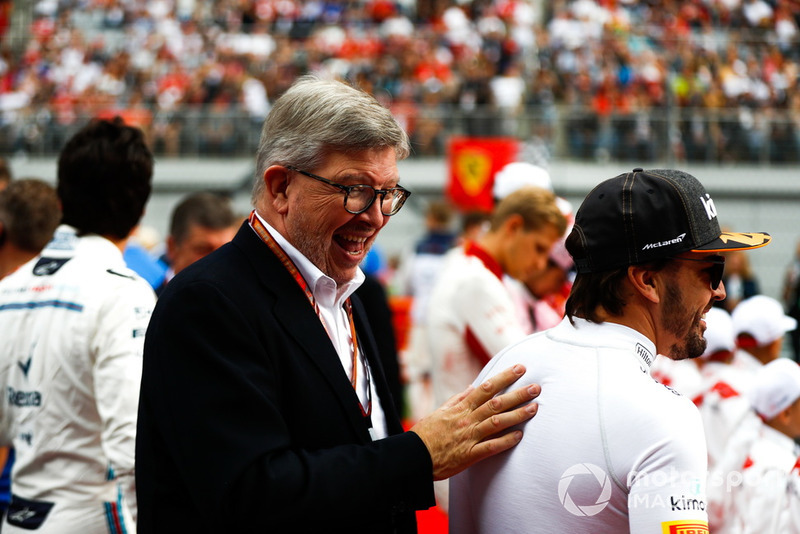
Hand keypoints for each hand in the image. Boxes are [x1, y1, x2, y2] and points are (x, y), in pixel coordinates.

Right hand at [409, 364, 539, 480]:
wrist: (414, 456)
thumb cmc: (426, 434)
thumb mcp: (441, 411)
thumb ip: (459, 399)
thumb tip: (473, 386)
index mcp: (461, 408)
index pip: (486, 387)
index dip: (504, 377)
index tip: (519, 369)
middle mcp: (468, 420)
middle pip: (496, 403)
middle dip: (518, 394)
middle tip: (536, 387)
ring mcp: (470, 437)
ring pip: (497, 422)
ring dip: (517, 415)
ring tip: (534, 408)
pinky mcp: (470, 454)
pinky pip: (491, 447)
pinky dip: (506, 441)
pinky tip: (519, 436)